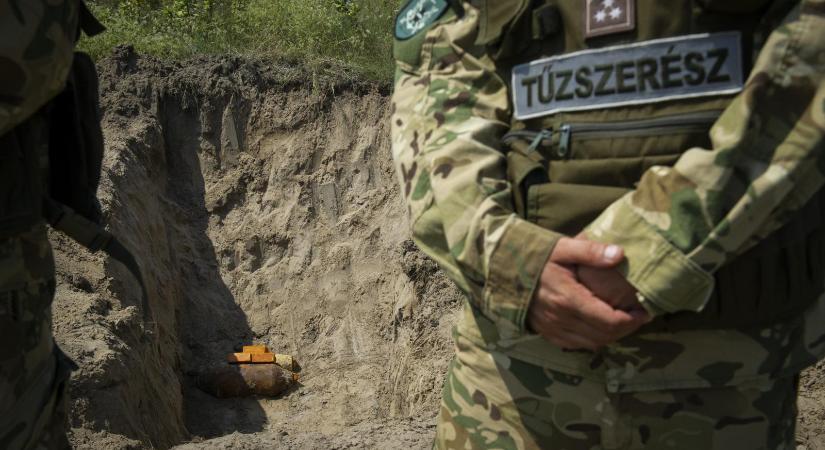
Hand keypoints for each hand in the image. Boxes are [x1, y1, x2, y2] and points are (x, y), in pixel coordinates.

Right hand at [527, 237, 649, 349]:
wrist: (502, 268)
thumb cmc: (535, 255)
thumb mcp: (563, 247)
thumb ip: (592, 251)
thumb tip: (620, 254)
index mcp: (569, 299)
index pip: (610, 321)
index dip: (632, 320)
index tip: (644, 311)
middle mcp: (561, 319)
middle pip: (604, 335)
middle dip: (626, 329)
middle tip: (637, 316)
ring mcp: (552, 328)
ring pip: (591, 343)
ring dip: (610, 336)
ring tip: (621, 322)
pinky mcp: (545, 332)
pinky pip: (575, 345)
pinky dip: (591, 340)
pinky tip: (597, 327)